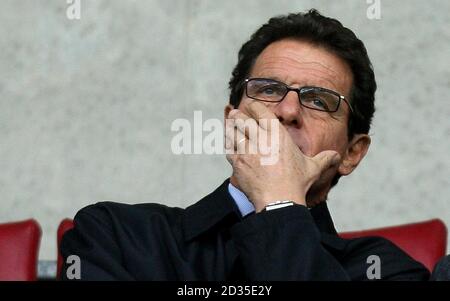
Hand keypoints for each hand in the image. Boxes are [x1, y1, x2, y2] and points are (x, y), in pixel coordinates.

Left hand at [225, 99, 340, 211]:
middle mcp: (261, 139)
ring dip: (231, 127)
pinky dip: (228, 145)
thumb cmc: (296, 183)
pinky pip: (229, 149)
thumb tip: (336, 156)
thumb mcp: (313, 168)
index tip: (251, 107)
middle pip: (243, 120)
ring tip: (230, 124)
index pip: (261, 112)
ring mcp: (247, 151)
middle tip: (235, 113)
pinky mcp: (238, 164)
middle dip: (238, 115)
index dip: (254, 107)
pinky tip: (229, 144)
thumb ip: (324, 159)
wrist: (279, 201)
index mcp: (278, 135)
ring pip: (233, 132)